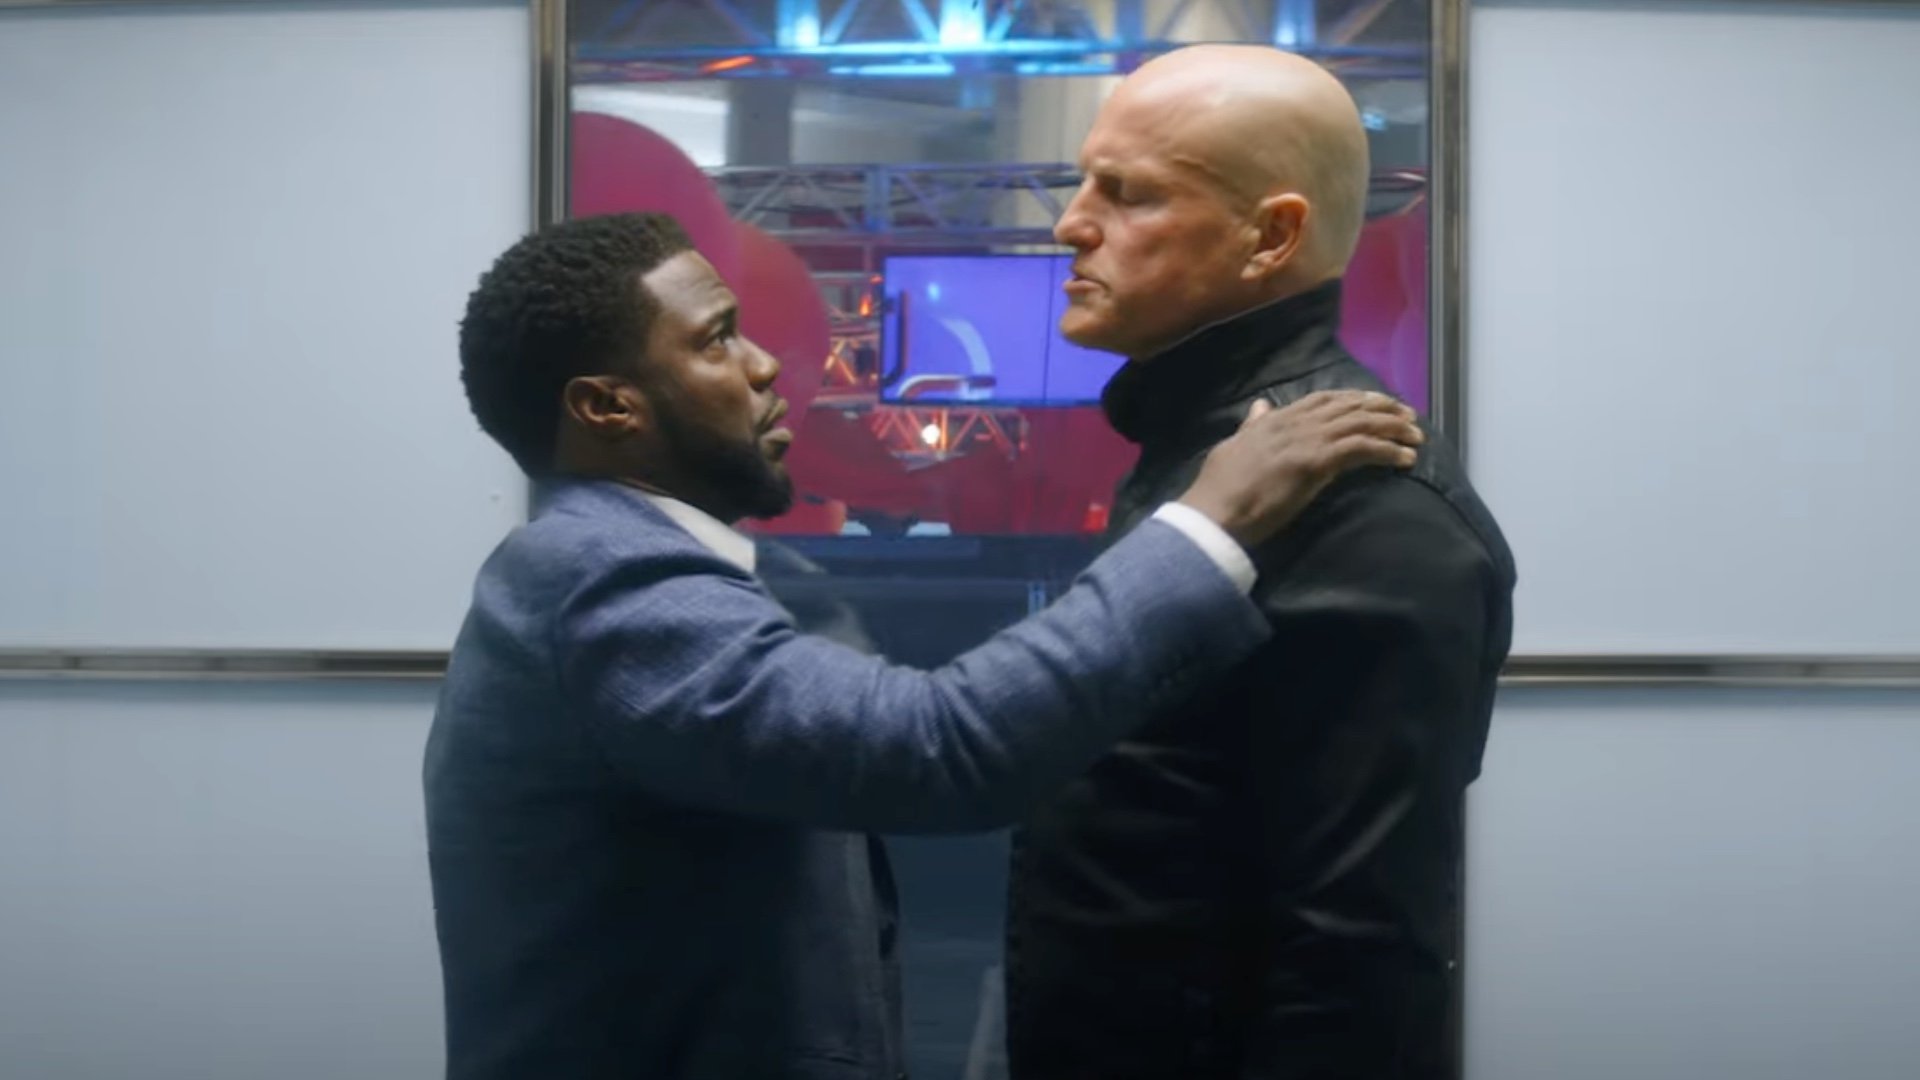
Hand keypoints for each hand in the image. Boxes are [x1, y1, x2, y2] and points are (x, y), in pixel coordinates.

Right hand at [1177, 390, 1422, 547]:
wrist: (1214, 511)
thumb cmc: (1219, 489)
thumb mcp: (1234, 447)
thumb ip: (1252, 427)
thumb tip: (1261, 407)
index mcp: (1275, 420)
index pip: (1324, 400)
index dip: (1354, 399)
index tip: (1375, 402)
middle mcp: (1295, 422)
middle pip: (1349, 406)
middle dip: (1383, 408)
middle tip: (1408, 414)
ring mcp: (1308, 440)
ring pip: (1362, 423)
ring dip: (1394, 428)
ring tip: (1416, 436)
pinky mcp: (1318, 461)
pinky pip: (1363, 448)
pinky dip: (1388, 450)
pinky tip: (1406, 458)